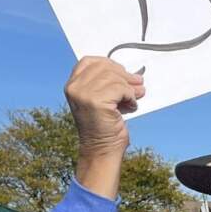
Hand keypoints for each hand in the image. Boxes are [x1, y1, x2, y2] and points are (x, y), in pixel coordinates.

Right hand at [65, 56, 142, 198]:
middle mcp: (74, 87)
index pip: (90, 62)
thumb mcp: (105, 99)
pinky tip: (131, 106)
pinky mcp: (95, 101)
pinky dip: (130, 97)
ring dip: (129, 89)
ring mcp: (83, 94)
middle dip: (125, 76)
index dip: (110, 65)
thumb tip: (135, 76)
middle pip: (104, 67)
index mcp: (72, 85)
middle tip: (138, 85)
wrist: (102, 150)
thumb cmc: (105, 127)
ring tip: (133, 100)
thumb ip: (111, 84)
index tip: (124, 74)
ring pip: (115, 77)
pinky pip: (121, 89)